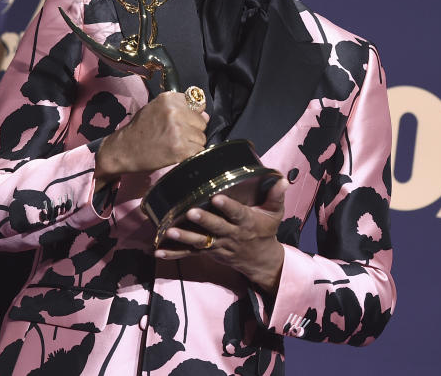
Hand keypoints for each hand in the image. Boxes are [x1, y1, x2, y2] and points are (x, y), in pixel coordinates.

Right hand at [94, 92, 207, 186]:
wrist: (123, 150)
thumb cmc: (140, 130)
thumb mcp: (156, 109)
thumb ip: (180, 109)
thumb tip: (206, 116)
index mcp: (169, 99)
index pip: (199, 104)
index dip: (193, 115)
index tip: (184, 122)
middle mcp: (175, 111)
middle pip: (202, 123)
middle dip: (193, 131)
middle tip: (176, 136)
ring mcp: (178, 130)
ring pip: (202, 138)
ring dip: (192, 144)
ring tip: (174, 145)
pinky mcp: (180, 148)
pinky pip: (198, 151)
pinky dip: (191, 155)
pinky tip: (177, 154)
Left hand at [154, 178, 288, 295]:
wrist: (261, 261)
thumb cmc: (265, 231)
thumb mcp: (275, 214)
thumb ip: (276, 196)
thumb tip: (282, 179)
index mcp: (246, 222)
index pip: (237, 213)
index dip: (227, 206)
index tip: (217, 197)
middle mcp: (231, 235)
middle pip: (216, 228)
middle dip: (203, 220)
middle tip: (190, 211)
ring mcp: (218, 245)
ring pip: (199, 242)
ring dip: (184, 238)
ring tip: (169, 231)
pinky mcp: (208, 253)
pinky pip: (189, 254)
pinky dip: (173, 254)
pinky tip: (158, 252)